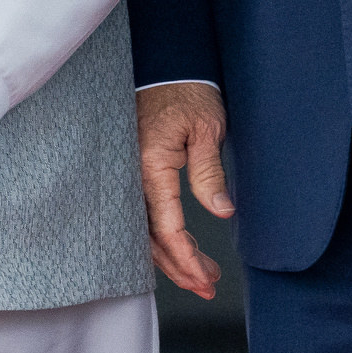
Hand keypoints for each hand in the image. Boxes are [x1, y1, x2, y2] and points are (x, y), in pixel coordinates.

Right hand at [137, 83, 234, 297]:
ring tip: (199, 276)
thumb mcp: (208, 128)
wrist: (167, 65)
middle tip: (206, 287)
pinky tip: (175, 248)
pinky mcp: (134, 171)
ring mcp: (131, 173)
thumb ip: (210, 172)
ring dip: (170, 256)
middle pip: (151, 237)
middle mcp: (133, 174)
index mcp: (151, 165)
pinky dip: (160, 236)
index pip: (168, 227)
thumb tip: (221, 211)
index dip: (187, 257)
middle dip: (179, 267)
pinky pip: (143, 213)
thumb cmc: (188, 93)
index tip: (206, 277)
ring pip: (145, 229)